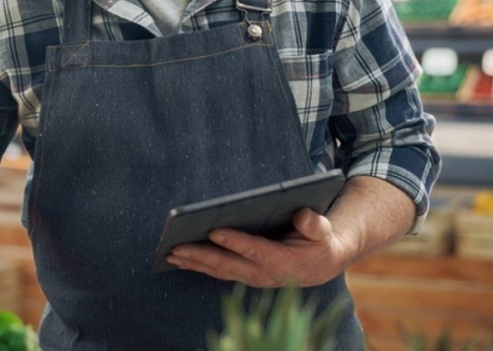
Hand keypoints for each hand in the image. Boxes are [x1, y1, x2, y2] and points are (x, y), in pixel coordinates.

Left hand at [166, 208, 353, 287]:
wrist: (319, 266)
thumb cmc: (318, 242)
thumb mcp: (322, 231)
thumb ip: (314, 224)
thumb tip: (303, 215)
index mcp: (282, 260)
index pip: (254, 250)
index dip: (234, 241)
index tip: (214, 230)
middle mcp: (263, 273)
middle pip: (227, 264)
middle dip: (200, 255)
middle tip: (176, 246)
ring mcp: (251, 276)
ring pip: (218, 271)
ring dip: (193, 262)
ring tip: (169, 253)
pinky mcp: (243, 275)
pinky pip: (217, 272)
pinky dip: (198, 266)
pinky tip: (179, 258)